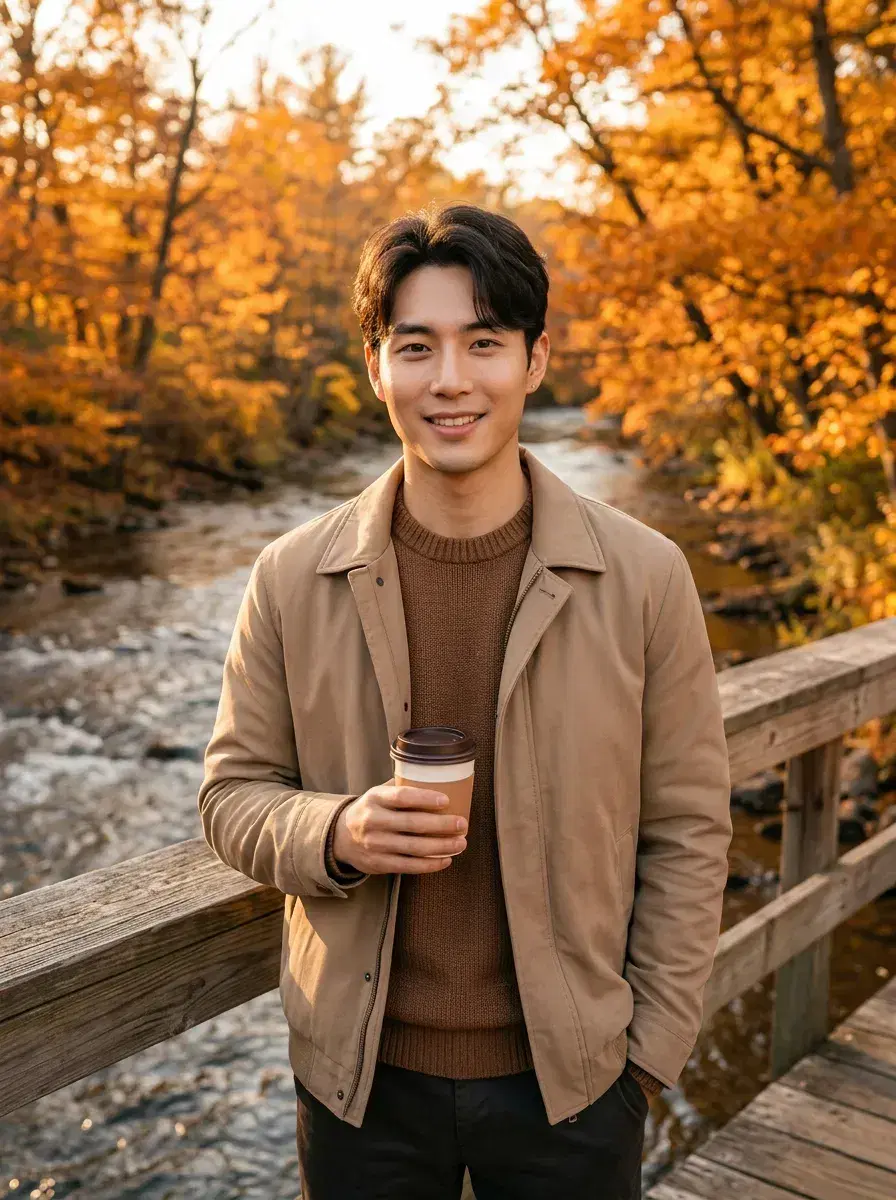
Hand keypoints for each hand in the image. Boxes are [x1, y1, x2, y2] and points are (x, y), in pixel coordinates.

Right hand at [332, 779, 467, 874]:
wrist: (340, 837)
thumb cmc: (370, 810)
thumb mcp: (378, 793)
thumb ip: (401, 787)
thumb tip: (435, 777)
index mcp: (375, 799)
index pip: (402, 797)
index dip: (425, 799)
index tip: (446, 800)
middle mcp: (373, 821)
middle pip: (412, 824)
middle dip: (442, 825)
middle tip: (462, 824)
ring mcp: (375, 845)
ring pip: (414, 848)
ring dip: (441, 847)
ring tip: (461, 843)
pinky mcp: (378, 864)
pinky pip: (409, 866)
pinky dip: (430, 864)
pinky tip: (446, 859)